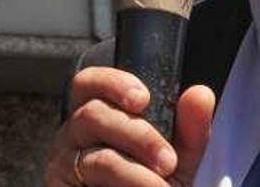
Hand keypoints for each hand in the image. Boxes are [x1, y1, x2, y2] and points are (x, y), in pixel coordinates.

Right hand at [44, 66, 215, 185]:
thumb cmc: (152, 185)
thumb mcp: (178, 158)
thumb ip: (190, 129)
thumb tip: (200, 94)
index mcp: (98, 114)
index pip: (90, 82)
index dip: (112, 83)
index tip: (143, 99)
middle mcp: (75, 133)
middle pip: (92, 114)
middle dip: (137, 135)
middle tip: (168, 161)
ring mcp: (64, 162)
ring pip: (96, 156)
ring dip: (134, 171)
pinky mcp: (59, 185)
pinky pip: (87, 180)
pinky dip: (121, 186)